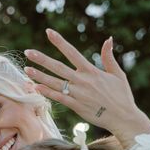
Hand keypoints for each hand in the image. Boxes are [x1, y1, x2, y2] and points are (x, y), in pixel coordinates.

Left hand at [24, 29, 149, 148]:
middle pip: (58, 67)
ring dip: (39, 76)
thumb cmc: (122, 96)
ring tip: (26, 69)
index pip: (72, 52)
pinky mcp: (76, 106)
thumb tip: (108, 39)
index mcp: (91, 71)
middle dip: (41, 59)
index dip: (59, 41)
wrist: (123, 118)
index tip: (49, 32)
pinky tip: (35, 88)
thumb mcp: (118, 74)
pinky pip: (58, 98)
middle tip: (28, 52)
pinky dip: (47, 93)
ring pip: (54, 83)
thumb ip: (109, 57)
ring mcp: (77, 94)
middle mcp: (82, 81)